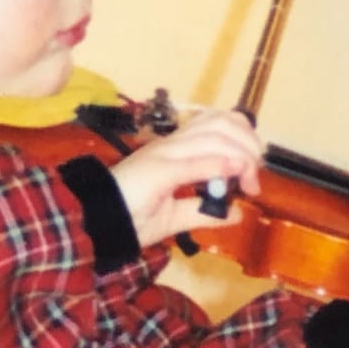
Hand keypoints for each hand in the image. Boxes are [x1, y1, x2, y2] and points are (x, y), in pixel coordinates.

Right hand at [108, 108, 263, 247]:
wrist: (94, 224)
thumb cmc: (128, 218)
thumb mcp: (173, 217)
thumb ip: (203, 212)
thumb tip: (236, 213)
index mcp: (175, 149)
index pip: (216, 123)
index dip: (244, 138)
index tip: (253, 171)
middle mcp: (171, 145)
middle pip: (221, 123)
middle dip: (248, 143)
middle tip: (254, 174)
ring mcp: (164, 154)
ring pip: (213, 136)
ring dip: (239, 153)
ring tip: (248, 175)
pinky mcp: (157, 170)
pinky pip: (194, 161)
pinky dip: (218, 164)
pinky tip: (234, 171)